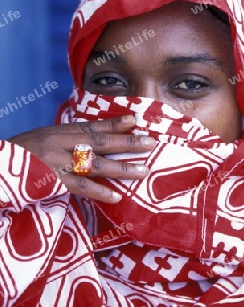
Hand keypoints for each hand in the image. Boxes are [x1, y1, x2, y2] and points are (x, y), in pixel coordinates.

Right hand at [8, 115, 154, 202]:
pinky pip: (78, 187)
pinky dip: (98, 191)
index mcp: (57, 132)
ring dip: (120, 167)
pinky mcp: (50, 182)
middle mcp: (59, 143)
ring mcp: (55, 163)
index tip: (135, 120)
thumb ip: (64, 140)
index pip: (91, 126)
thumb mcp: (41, 140)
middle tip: (150, 142)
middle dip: (126, 142)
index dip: (114, 123)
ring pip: (94, 163)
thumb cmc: (19, 155)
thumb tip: (89, 141)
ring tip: (143, 170)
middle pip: (98, 142)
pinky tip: (115, 196)